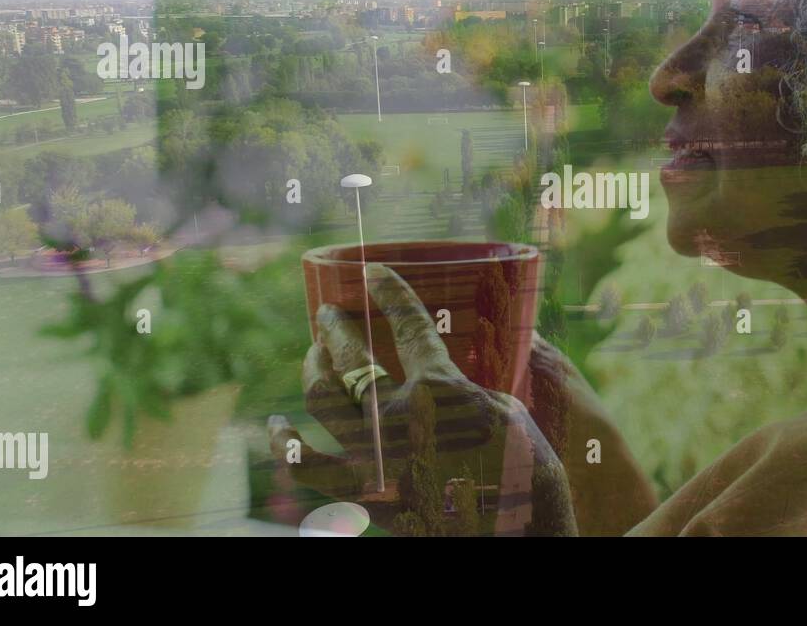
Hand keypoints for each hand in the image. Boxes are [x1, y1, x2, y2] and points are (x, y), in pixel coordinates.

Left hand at [268, 262, 576, 535]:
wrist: (519, 535)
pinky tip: (279, 430)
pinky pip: (307, 468)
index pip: (409, 324)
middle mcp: (398, 418)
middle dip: (334, 327)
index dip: (389, 292)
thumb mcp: (510, 412)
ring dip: (311, 370)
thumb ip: (472, 385)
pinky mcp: (364, 495)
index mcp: (441, 389)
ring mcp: (375, 458)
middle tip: (330, 315)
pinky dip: (287, 447)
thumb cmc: (527, 472)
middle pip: (349, 356)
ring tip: (312, 356)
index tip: (373, 271)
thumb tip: (463, 366)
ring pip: (320, 400)